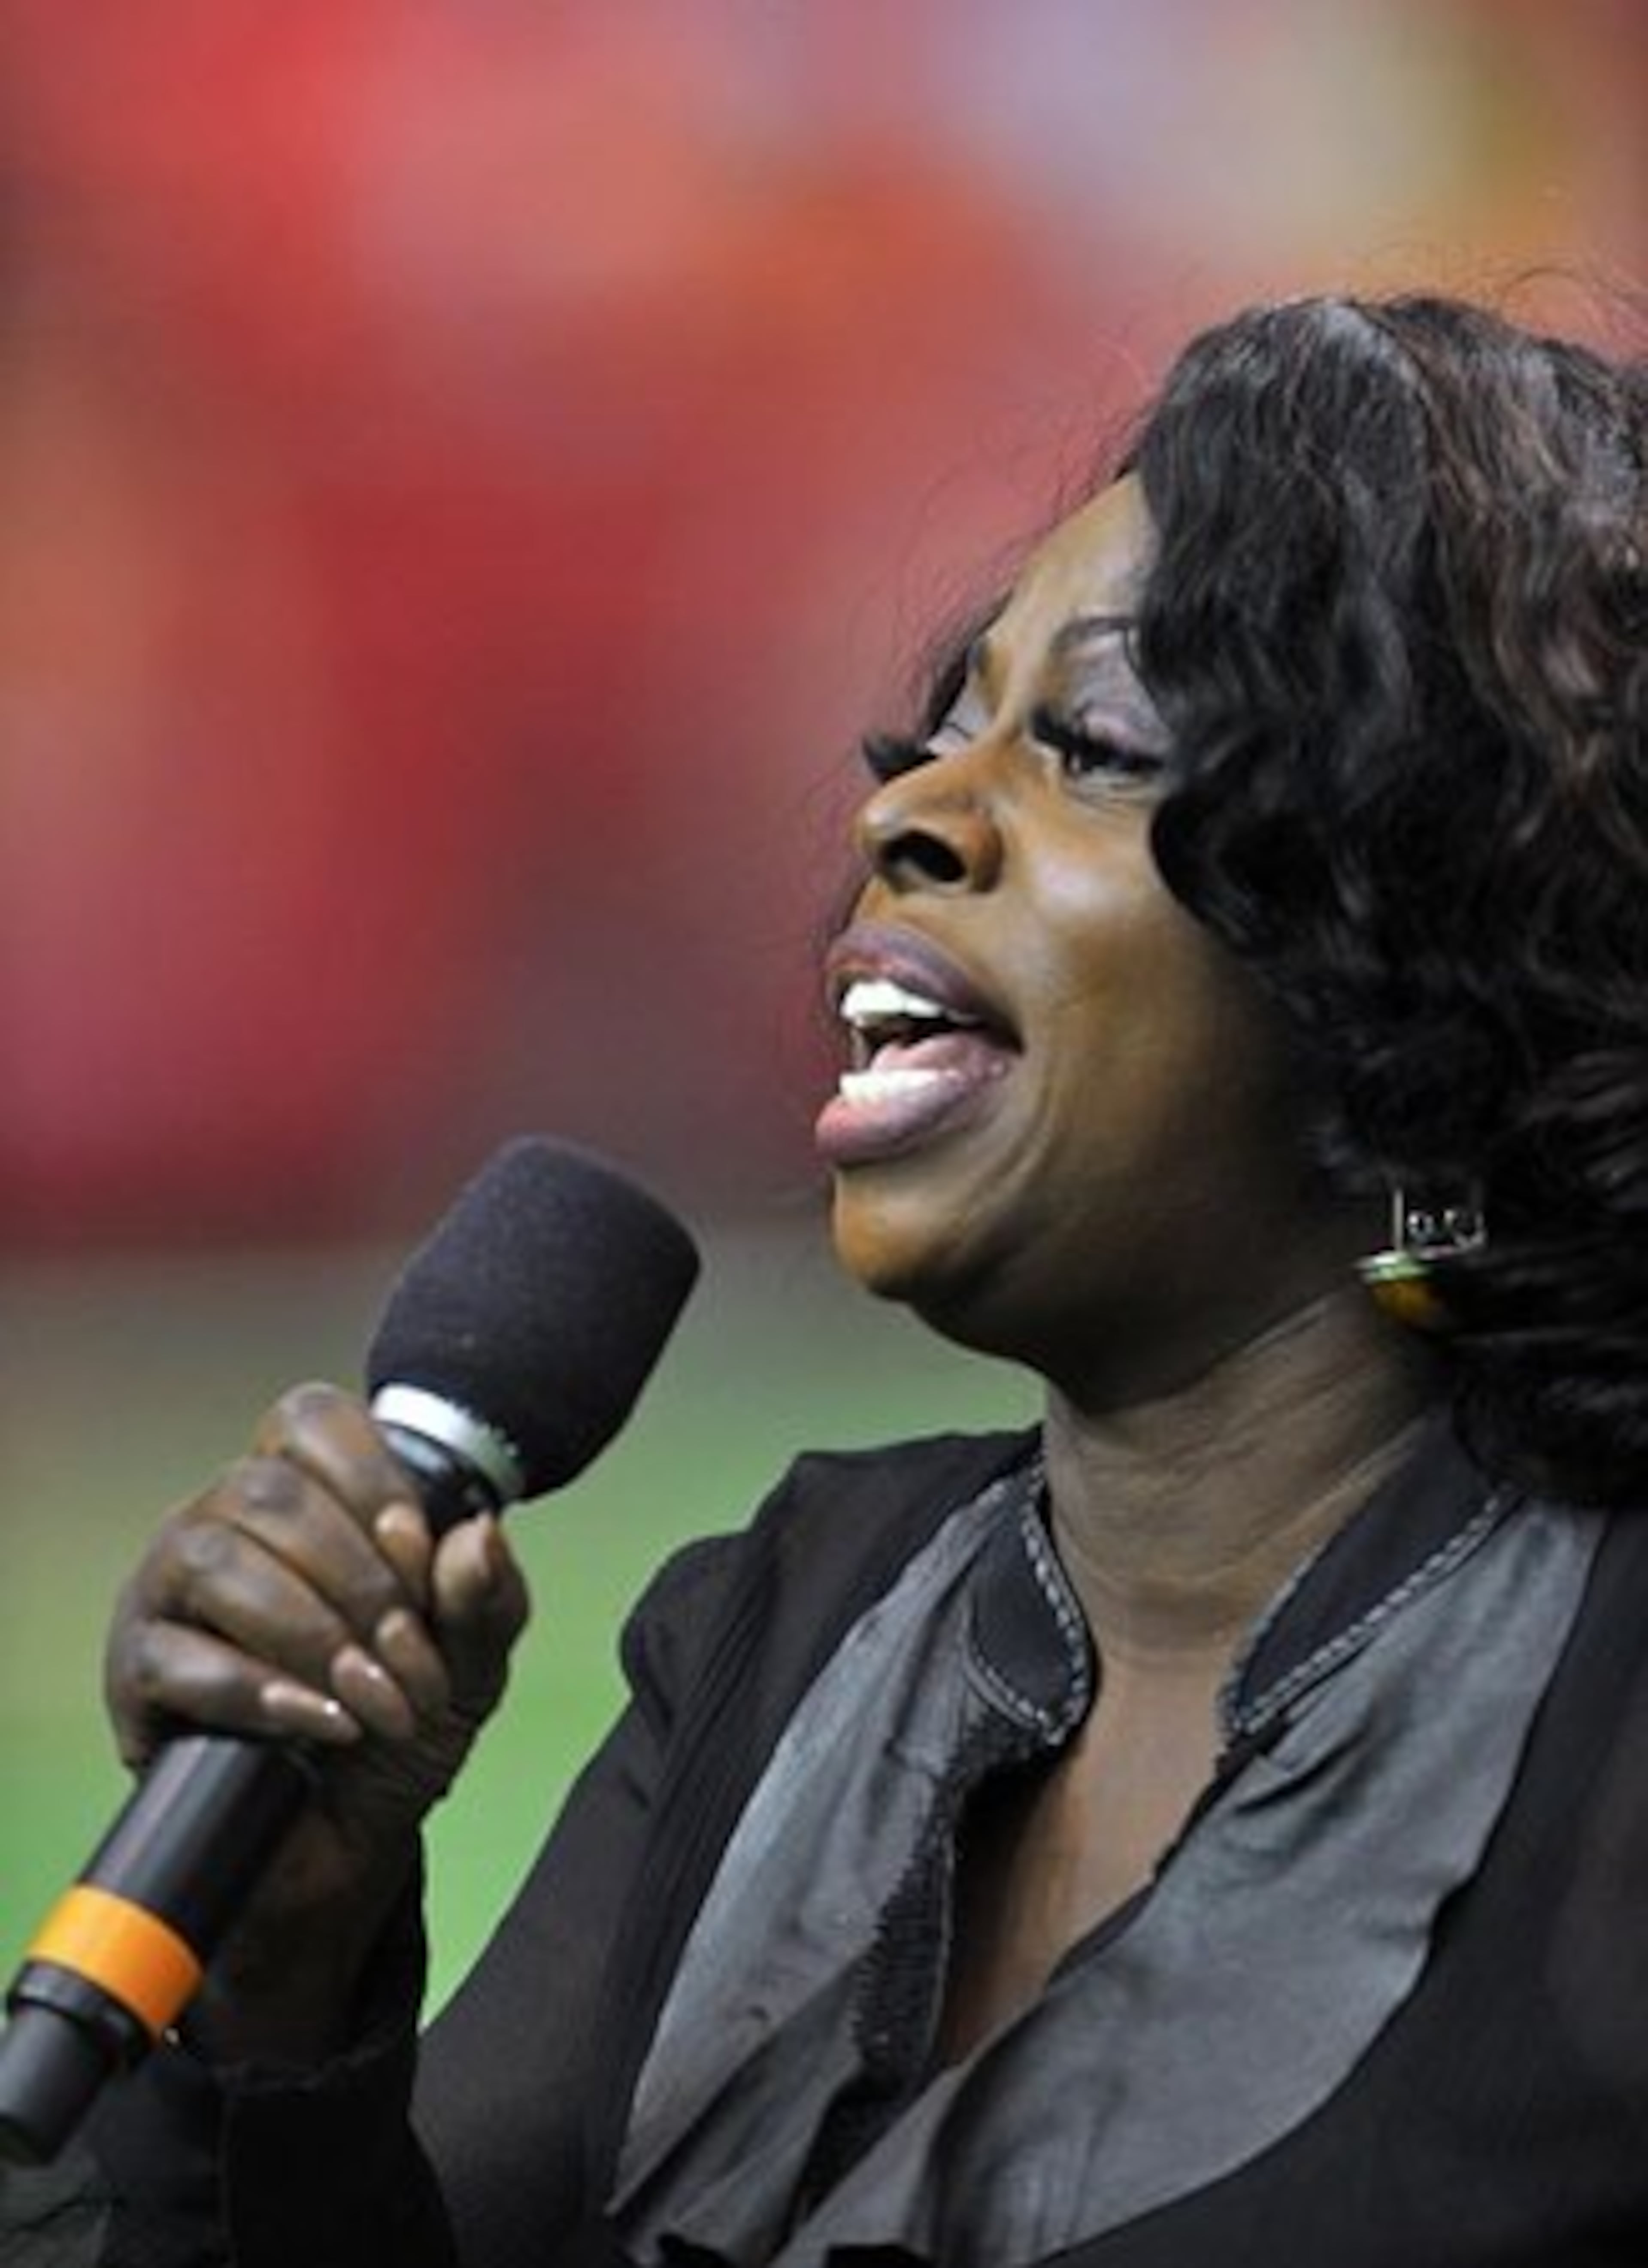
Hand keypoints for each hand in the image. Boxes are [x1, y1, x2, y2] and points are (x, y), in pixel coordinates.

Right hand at [103, 1381, 530, 2051]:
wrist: (344, 1840)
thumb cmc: (399, 1726)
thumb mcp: (471, 1662)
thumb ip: (485, 1597)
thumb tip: (478, 1535)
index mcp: (300, 1496)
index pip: (310, 1422)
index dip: (374, 1480)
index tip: (419, 1556)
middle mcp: (222, 1523)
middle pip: (269, 1491)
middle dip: (360, 1581)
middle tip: (408, 1662)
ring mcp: (167, 1593)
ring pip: (215, 1560)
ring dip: (311, 1633)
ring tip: (371, 1701)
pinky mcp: (135, 1674)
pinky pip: (177, 1657)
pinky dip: (262, 1693)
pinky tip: (322, 1725)